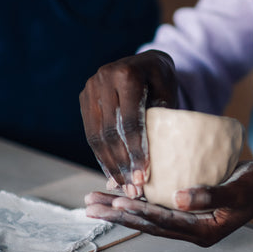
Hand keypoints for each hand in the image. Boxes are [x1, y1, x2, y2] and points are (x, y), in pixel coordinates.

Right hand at [79, 50, 177, 197]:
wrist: (147, 62)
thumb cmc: (163, 81)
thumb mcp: (168, 95)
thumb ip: (160, 121)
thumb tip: (155, 163)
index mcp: (126, 74)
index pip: (130, 121)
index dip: (136, 151)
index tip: (144, 176)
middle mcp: (102, 78)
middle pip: (110, 131)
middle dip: (122, 164)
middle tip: (134, 189)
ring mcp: (90, 88)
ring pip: (96, 136)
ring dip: (110, 165)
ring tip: (124, 186)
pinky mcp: (84, 98)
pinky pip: (91, 133)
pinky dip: (101, 155)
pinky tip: (112, 173)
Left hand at [84, 161, 252, 245]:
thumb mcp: (239, 191)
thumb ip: (211, 195)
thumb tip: (179, 198)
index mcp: (203, 231)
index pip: (164, 223)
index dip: (140, 212)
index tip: (117, 201)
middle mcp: (191, 230)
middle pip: (147, 224)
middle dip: (117, 214)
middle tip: (89, 206)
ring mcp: (188, 221)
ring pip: (146, 217)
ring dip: (119, 209)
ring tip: (93, 202)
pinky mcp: (187, 209)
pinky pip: (155, 208)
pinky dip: (136, 201)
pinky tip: (118, 193)